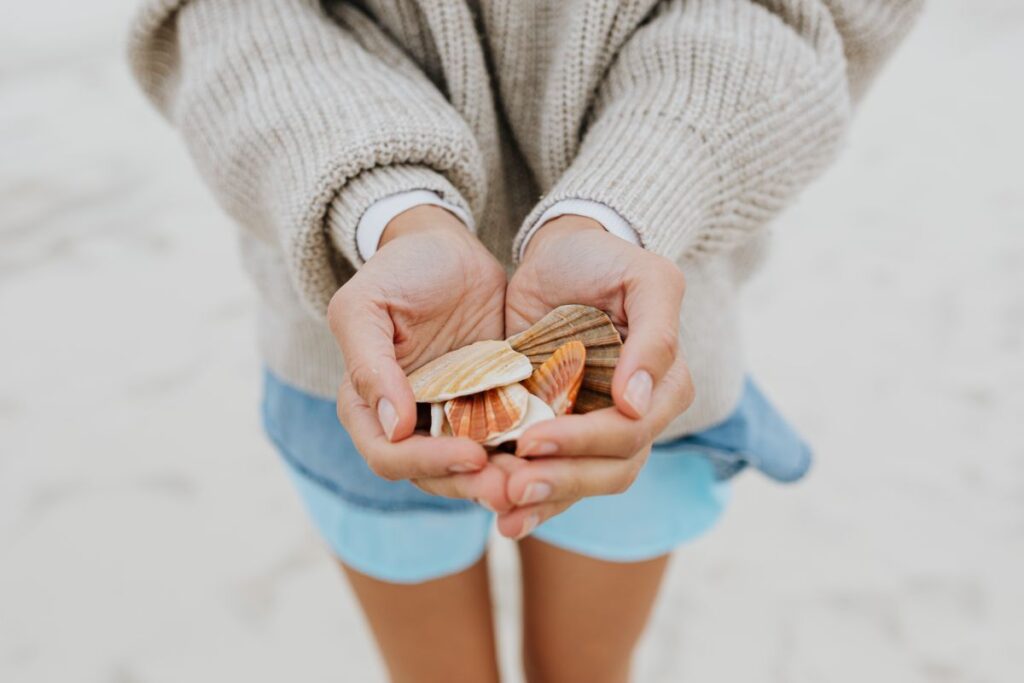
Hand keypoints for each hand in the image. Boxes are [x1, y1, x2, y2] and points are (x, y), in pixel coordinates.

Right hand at [327, 205, 511, 510]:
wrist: (447, 249)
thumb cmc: (398, 271)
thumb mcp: (366, 306)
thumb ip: (369, 365)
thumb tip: (394, 426)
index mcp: (368, 407)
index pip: (389, 456)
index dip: (426, 463)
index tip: (470, 455)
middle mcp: (410, 424)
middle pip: (436, 476)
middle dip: (473, 485)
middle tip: (513, 487)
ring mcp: (453, 420)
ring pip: (477, 469)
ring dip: (505, 479)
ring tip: (539, 479)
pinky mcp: (493, 408)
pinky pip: (511, 439)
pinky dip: (530, 452)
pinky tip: (558, 453)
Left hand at [497, 215, 694, 537]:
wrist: (560, 254)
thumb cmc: (605, 260)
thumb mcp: (646, 279)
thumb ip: (656, 336)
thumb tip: (636, 405)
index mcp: (663, 387)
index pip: (630, 434)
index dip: (584, 443)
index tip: (532, 440)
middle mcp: (635, 417)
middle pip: (608, 470)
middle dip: (560, 483)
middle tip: (511, 487)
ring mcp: (595, 428)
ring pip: (579, 483)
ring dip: (542, 501)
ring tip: (500, 511)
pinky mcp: (558, 429)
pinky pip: (551, 474)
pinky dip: (529, 499)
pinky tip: (500, 516)